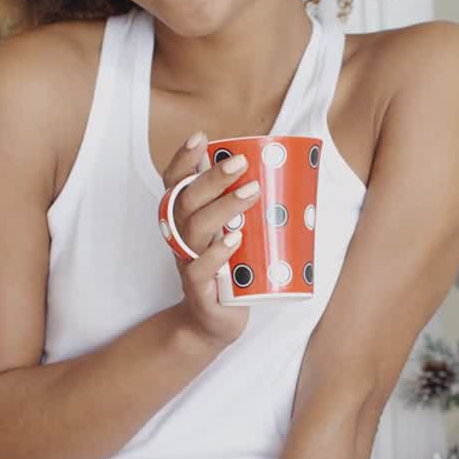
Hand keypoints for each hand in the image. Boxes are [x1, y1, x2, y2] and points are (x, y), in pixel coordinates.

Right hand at [162, 133, 254, 346]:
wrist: (213, 322)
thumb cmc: (228, 270)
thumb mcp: (233, 233)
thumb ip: (245, 208)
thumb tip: (283, 173)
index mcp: (185, 220)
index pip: (175, 183)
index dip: (182, 159)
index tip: (200, 137)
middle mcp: (181, 237)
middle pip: (185, 200)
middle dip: (212, 178)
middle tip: (241, 163)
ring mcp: (188, 263)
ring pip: (195, 229)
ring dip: (222, 207)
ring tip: (251, 192)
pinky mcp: (200, 290)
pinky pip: (200, 269)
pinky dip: (216, 254)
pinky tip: (234, 241)